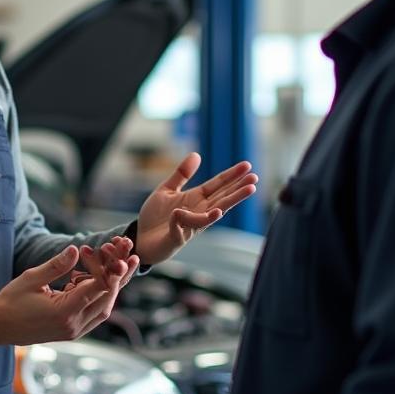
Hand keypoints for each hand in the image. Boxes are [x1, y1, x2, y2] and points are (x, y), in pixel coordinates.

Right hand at [0, 245, 138, 345]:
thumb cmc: (11, 301)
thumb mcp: (31, 278)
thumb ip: (56, 265)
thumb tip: (76, 248)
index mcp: (64, 313)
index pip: (96, 288)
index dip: (105, 267)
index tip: (106, 249)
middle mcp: (74, 325)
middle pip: (107, 299)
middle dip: (118, 275)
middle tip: (127, 254)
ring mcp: (75, 331)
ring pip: (105, 307)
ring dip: (112, 286)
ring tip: (121, 264)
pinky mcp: (73, 331)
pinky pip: (95, 312)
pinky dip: (100, 294)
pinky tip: (97, 277)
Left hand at [135, 152, 256, 264]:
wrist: (140, 239)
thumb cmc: (154, 217)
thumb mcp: (167, 189)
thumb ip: (181, 174)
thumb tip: (196, 154)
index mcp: (196, 199)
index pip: (217, 186)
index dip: (231, 176)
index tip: (247, 166)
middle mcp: (197, 213)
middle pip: (220, 200)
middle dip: (237, 191)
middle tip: (254, 181)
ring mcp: (189, 227)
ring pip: (209, 216)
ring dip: (223, 207)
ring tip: (234, 200)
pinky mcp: (176, 238)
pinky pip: (181, 228)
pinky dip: (186, 220)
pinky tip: (196, 213)